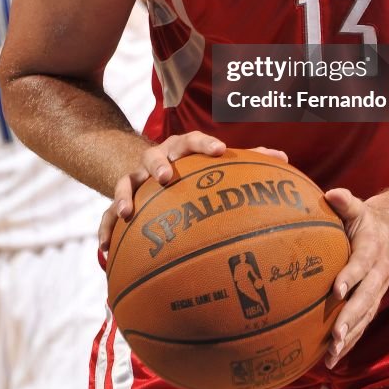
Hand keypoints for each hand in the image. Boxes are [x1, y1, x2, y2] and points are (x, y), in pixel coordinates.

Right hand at [98, 132, 287, 251]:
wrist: (149, 168)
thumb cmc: (192, 168)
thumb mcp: (213, 162)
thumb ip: (247, 161)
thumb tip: (284, 158)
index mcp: (181, 149)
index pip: (193, 140)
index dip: (206, 143)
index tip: (220, 150)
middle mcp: (156, 159)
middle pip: (154, 154)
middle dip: (160, 164)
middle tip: (166, 177)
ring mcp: (136, 178)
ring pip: (126, 181)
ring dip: (123, 194)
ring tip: (126, 212)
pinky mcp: (122, 198)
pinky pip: (106, 215)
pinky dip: (105, 229)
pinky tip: (105, 249)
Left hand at [323, 188, 388, 368]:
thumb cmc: (363, 220)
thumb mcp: (357, 207)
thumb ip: (345, 201)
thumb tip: (331, 194)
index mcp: (372, 250)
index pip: (361, 264)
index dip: (350, 276)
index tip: (336, 291)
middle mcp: (378, 275)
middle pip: (365, 299)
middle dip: (351, 319)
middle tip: (335, 336)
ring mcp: (377, 292)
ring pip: (365, 318)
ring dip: (350, 338)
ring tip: (332, 356)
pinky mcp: (372, 304)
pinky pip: (362, 326)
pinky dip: (349, 343)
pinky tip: (332, 359)